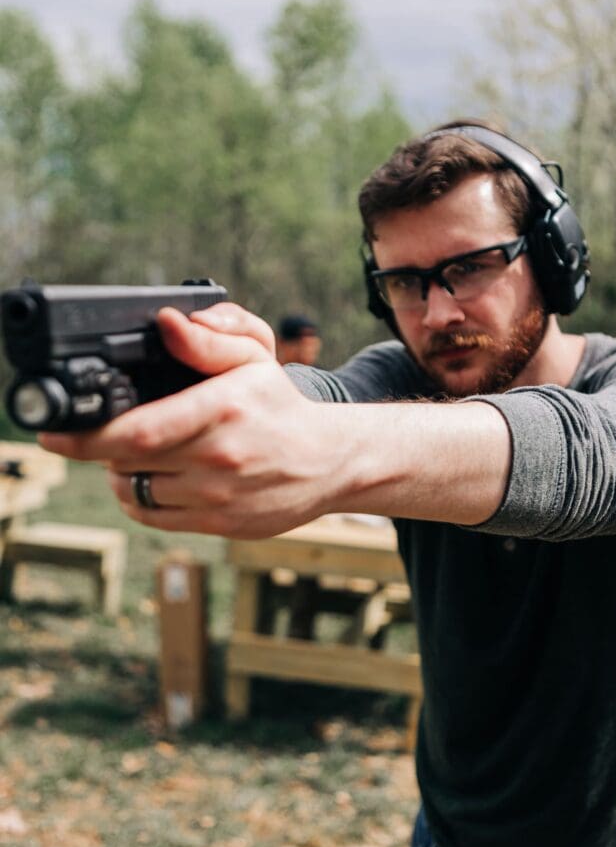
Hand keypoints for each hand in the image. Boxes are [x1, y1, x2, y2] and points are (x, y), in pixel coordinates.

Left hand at [38, 304, 346, 537]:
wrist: (329, 460)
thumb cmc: (282, 406)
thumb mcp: (253, 359)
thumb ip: (207, 340)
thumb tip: (166, 322)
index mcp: (221, 409)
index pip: (136, 431)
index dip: (85, 437)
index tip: (53, 434)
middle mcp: (218, 457)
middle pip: (127, 461)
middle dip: (102, 447)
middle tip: (104, 432)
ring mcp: (219, 496)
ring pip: (136, 490)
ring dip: (119, 473)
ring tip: (132, 453)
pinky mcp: (220, 524)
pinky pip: (155, 516)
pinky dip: (139, 498)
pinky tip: (151, 477)